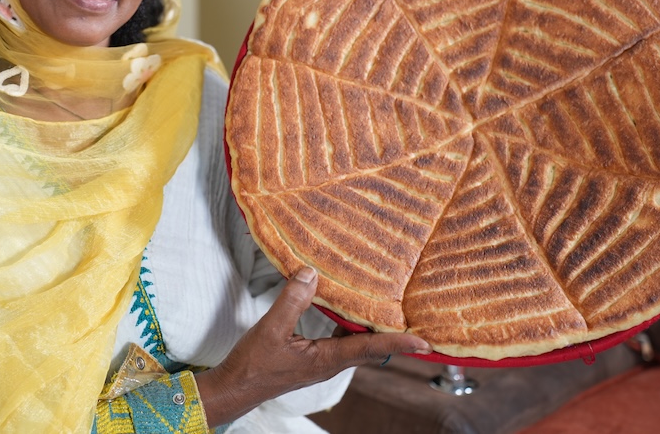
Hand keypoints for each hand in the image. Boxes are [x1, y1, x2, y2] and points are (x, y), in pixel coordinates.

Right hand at [194, 266, 429, 426]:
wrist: (235, 387)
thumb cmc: (253, 365)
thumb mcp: (271, 329)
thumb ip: (292, 300)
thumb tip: (312, 273)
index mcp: (327, 360)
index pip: (371, 348)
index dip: (399, 343)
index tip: (424, 342)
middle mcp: (331, 362)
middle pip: (371, 347)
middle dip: (395, 335)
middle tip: (418, 320)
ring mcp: (322, 361)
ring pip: (356, 343)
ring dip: (373, 328)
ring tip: (390, 309)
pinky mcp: (313, 357)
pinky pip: (341, 340)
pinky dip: (350, 325)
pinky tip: (347, 309)